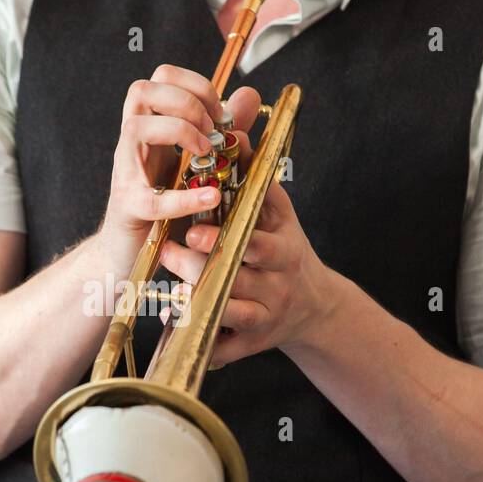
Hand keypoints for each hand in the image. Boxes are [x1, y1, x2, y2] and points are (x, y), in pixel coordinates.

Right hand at [98, 64, 261, 261]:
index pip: (161, 77)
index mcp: (151, 126)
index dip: (195, 84)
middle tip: (211, 130)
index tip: (220, 111)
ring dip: (178, 132)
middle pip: (142, 91)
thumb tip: (249, 95)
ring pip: (136, 127)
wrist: (130, 252)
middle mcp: (133, 143)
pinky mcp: (129, 208)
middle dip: (186, 102)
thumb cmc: (164, 206)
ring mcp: (126, 173)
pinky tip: (210, 198)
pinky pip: (151, 198)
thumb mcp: (198, 161)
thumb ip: (224, 128)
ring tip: (204, 154)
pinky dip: (184, 198)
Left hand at [159, 176, 334, 365]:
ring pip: (231, 313)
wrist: (314, 305)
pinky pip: (226, 349)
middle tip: (168, 252)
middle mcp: (278, 284)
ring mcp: (267, 316)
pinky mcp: (254, 344)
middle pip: (237, 279)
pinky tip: (177, 327)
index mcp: (284, 249)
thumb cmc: (285, 249)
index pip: (257, 244)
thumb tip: (235, 132)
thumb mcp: (278, 213)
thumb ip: (255, 177)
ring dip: (197, 302)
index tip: (192, 230)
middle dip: (198, 267)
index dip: (223, 239)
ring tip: (169, 290)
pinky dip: (202, 344)